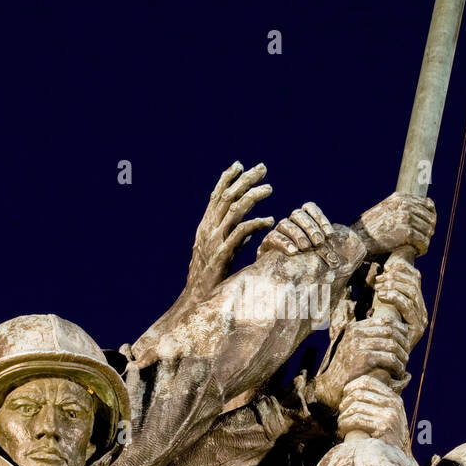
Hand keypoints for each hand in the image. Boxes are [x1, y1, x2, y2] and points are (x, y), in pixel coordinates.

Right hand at [185, 162, 273, 302]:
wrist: (197, 300)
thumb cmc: (211, 277)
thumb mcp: (223, 251)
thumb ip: (235, 236)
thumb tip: (253, 227)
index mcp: (206, 226)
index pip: (216, 196)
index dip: (227, 179)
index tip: (239, 164)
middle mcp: (208, 229)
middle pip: (227, 197)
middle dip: (245, 180)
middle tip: (262, 168)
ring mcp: (214, 241)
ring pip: (234, 210)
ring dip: (253, 196)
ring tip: (269, 189)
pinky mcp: (222, 254)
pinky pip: (240, 233)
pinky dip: (255, 224)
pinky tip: (269, 220)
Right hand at [258, 202, 337, 266]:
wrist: (277, 279)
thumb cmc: (302, 267)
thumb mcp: (317, 260)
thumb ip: (326, 256)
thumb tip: (336, 263)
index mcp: (302, 222)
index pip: (309, 208)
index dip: (320, 218)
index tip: (330, 235)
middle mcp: (289, 224)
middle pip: (298, 214)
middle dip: (310, 227)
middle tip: (319, 242)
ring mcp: (277, 232)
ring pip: (285, 224)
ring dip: (298, 234)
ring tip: (306, 247)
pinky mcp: (266, 244)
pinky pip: (273, 237)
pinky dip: (284, 242)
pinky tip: (294, 252)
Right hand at [310, 319, 411, 410]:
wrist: (330, 387)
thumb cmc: (346, 369)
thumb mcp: (353, 347)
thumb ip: (368, 338)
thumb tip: (394, 331)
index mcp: (354, 328)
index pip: (385, 320)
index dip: (400, 329)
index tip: (406, 340)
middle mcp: (356, 333)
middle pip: (391, 331)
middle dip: (403, 343)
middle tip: (406, 355)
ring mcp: (359, 345)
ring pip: (392, 345)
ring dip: (402, 356)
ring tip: (403, 366)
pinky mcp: (364, 359)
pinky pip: (390, 359)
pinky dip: (398, 366)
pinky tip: (398, 373)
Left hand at [337, 376, 409, 451]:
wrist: (396, 459)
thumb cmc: (386, 439)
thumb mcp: (386, 416)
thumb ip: (375, 403)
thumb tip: (350, 391)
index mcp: (393, 398)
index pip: (368, 381)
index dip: (351, 386)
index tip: (344, 397)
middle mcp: (393, 403)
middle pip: (359, 393)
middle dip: (345, 403)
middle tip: (341, 414)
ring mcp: (390, 414)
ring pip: (356, 406)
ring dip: (343, 416)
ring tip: (341, 424)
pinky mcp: (384, 426)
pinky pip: (356, 419)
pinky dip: (345, 424)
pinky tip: (343, 430)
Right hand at [352, 193, 435, 258]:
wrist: (357, 240)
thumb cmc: (369, 229)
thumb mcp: (385, 211)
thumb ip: (402, 208)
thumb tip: (426, 208)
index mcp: (400, 198)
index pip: (428, 204)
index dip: (430, 218)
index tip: (426, 228)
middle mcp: (405, 205)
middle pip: (430, 219)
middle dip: (427, 231)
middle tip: (420, 241)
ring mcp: (407, 218)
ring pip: (428, 231)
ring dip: (424, 241)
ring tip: (417, 248)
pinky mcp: (407, 233)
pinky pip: (423, 242)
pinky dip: (421, 249)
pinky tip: (416, 253)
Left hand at [369, 254, 427, 350]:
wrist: (380, 356)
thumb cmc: (377, 330)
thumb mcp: (382, 306)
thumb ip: (388, 289)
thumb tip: (392, 266)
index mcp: (416, 303)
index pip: (415, 279)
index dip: (402, 270)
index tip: (386, 269)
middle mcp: (422, 311)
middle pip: (414, 284)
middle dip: (396, 278)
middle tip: (380, 279)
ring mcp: (421, 320)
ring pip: (412, 293)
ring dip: (394, 286)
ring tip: (379, 287)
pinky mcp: (417, 328)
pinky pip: (407, 306)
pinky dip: (394, 297)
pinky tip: (382, 295)